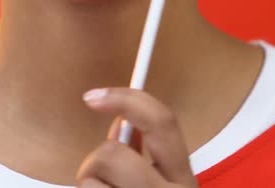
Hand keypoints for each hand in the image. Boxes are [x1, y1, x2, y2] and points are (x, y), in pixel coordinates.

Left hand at [76, 87, 198, 187]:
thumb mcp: (157, 185)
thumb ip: (140, 153)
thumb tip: (119, 123)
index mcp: (183, 179)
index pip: (162, 121)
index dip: (127, 100)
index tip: (94, 96)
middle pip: (113, 152)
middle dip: (98, 158)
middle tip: (99, 174)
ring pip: (92, 177)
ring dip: (91, 183)